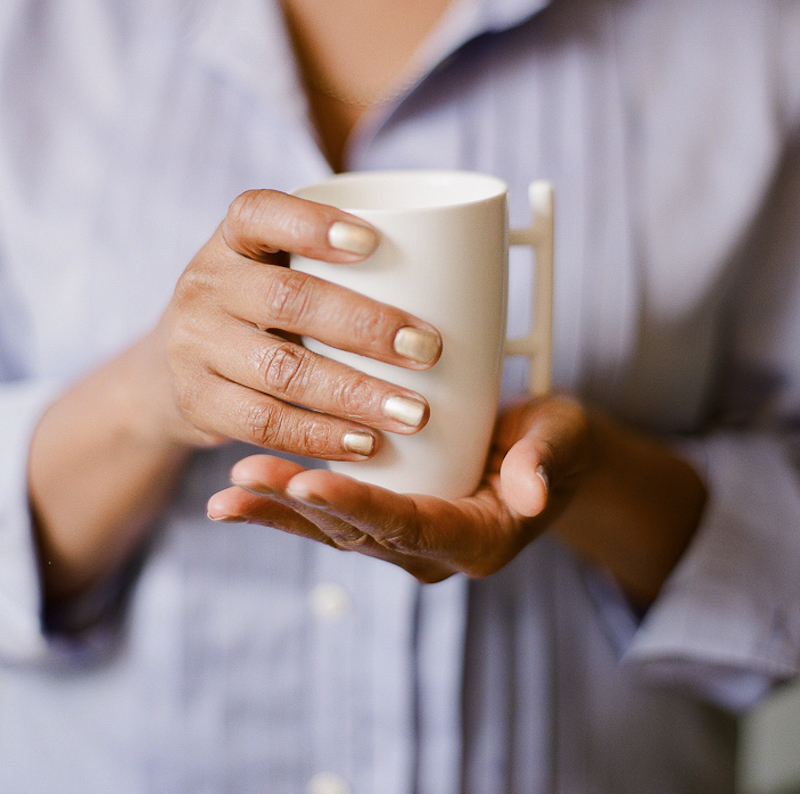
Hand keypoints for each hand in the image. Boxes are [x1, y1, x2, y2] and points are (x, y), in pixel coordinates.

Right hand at [157, 189, 441, 460]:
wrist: (179, 360)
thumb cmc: (264, 304)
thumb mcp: (280, 265)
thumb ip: (339, 265)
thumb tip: (460, 274)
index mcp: (234, 237)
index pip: (260, 214)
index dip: (313, 226)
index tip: (374, 243)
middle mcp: (206, 283)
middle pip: (286, 299)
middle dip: (365, 326)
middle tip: (429, 349)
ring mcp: (194, 344)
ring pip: (279, 370)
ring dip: (353, 394)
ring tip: (413, 412)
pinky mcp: (197, 402)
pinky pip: (262, 423)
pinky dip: (319, 438)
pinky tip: (366, 445)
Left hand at [206, 395, 592, 582]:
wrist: (548, 457)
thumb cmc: (558, 445)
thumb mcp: (563, 442)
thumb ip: (546, 462)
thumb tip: (531, 492)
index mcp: (476, 539)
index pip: (409, 525)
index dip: (359, 504)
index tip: (309, 482)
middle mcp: (431, 551)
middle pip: (355, 531)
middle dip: (296, 508)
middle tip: (241, 485)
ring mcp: (404, 539)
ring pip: (333, 528)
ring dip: (280, 509)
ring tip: (227, 493)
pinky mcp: (386, 519)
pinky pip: (332, 515)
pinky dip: (288, 501)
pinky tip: (245, 486)